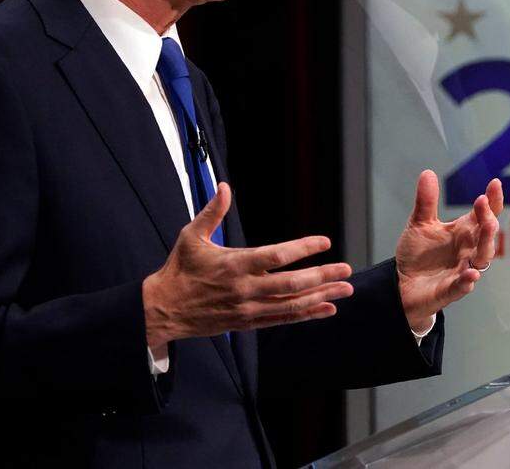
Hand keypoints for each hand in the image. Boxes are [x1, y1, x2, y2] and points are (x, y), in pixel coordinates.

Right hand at [142, 183, 353, 350]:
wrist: (162, 310)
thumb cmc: (179, 269)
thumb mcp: (191, 236)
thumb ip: (212, 212)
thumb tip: (224, 186)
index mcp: (235, 264)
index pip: (276, 256)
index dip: (303, 248)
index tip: (325, 242)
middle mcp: (245, 288)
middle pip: (292, 284)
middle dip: (323, 276)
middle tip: (346, 270)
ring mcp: (248, 308)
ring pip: (292, 304)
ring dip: (321, 296)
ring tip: (345, 290)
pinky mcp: (247, 323)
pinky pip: (282, 319)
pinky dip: (306, 315)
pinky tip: (326, 309)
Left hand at [394, 171, 503, 329]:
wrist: (402, 284)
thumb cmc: (418, 254)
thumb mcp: (420, 224)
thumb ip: (426, 201)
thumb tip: (428, 172)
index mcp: (463, 232)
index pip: (484, 215)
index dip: (492, 200)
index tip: (495, 183)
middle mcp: (468, 250)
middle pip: (486, 235)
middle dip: (488, 219)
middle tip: (483, 203)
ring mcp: (462, 270)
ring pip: (482, 258)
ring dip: (485, 244)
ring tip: (487, 227)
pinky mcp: (451, 290)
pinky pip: (463, 285)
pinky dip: (468, 279)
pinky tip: (471, 273)